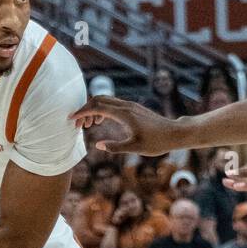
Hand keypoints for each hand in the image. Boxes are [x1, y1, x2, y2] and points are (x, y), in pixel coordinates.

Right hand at [69, 96, 183, 155]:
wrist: (174, 133)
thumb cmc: (157, 142)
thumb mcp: (135, 148)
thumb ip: (115, 147)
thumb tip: (98, 145)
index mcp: (124, 114)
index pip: (97, 107)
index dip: (82, 112)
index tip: (71, 120)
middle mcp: (126, 106)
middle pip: (99, 100)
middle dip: (85, 110)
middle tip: (79, 126)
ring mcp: (130, 105)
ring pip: (105, 101)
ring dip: (93, 110)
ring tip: (89, 126)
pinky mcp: (133, 108)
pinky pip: (112, 104)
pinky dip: (102, 110)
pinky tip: (101, 122)